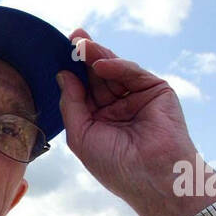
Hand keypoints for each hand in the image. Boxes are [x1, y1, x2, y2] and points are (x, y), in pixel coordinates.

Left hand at [57, 29, 215, 215]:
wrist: (151, 177)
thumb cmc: (114, 165)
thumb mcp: (81, 135)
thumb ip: (71, 104)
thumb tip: (63, 75)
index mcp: (98, 119)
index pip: (83, 90)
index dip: (72, 72)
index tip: (59, 53)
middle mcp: (117, 107)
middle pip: (97, 75)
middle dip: (84, 56)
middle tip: (72, 38)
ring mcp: (137, 98)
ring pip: (114, 70)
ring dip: (97, 56)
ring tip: (81, 45)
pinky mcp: (157, 91)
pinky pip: (133, 73)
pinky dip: (118, 66)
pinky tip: (100, 64)